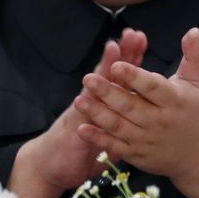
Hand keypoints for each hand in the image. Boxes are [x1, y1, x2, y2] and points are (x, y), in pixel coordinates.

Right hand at [0, 30, 139, 197]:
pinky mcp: (75, 129)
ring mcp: (82, 112)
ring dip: (103, 68)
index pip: (120, 74)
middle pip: (109, 73)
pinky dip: (84, 105)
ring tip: (113, 48)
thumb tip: (144, 99)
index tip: (141, 37)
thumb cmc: (86, 144)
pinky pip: (81, 115)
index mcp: (105, 100)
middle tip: (131, 33)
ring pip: (95, 86)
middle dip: (121, 53)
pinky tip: (87, 91)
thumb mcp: (109, 127)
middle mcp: (93, 101)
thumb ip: (122, 111)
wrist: (54, 164)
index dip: (130, 56)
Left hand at [74, 28, 198, 197]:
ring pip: (119, 126)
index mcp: (175, 101)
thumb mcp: (197, 83)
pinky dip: (98, 138)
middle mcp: (161, 121)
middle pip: (131, 106)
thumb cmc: (195, 111)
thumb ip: (193, 56)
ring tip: (79, 100)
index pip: (153, 87)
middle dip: (108, 92)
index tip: (116, 65)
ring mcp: (147, 139)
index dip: (134, 77)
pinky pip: (115, 146)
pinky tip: (82, 128)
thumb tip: (193, 30)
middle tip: (88, 79)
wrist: (198, 154)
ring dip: (97, 114)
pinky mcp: (137, 154)